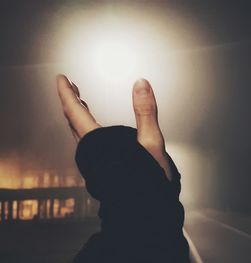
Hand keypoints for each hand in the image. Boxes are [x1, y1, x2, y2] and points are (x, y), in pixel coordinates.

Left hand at [56, 75, 172, 180]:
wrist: (144, 207)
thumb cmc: (147, 180)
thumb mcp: (150, 142)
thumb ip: (145, 112)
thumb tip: (140, 85)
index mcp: (97, 143)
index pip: (75, 111)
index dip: (66, 93)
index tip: (62, 79)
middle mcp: (90, 152)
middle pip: (73, 121)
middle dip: (70, 100)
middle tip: (70, 86)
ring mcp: (94, 160)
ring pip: (79, 131)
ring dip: (78, 113)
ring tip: (81, 101)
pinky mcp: (100, 166)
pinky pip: (87, 140)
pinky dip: (86, 125)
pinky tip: (96, 127)